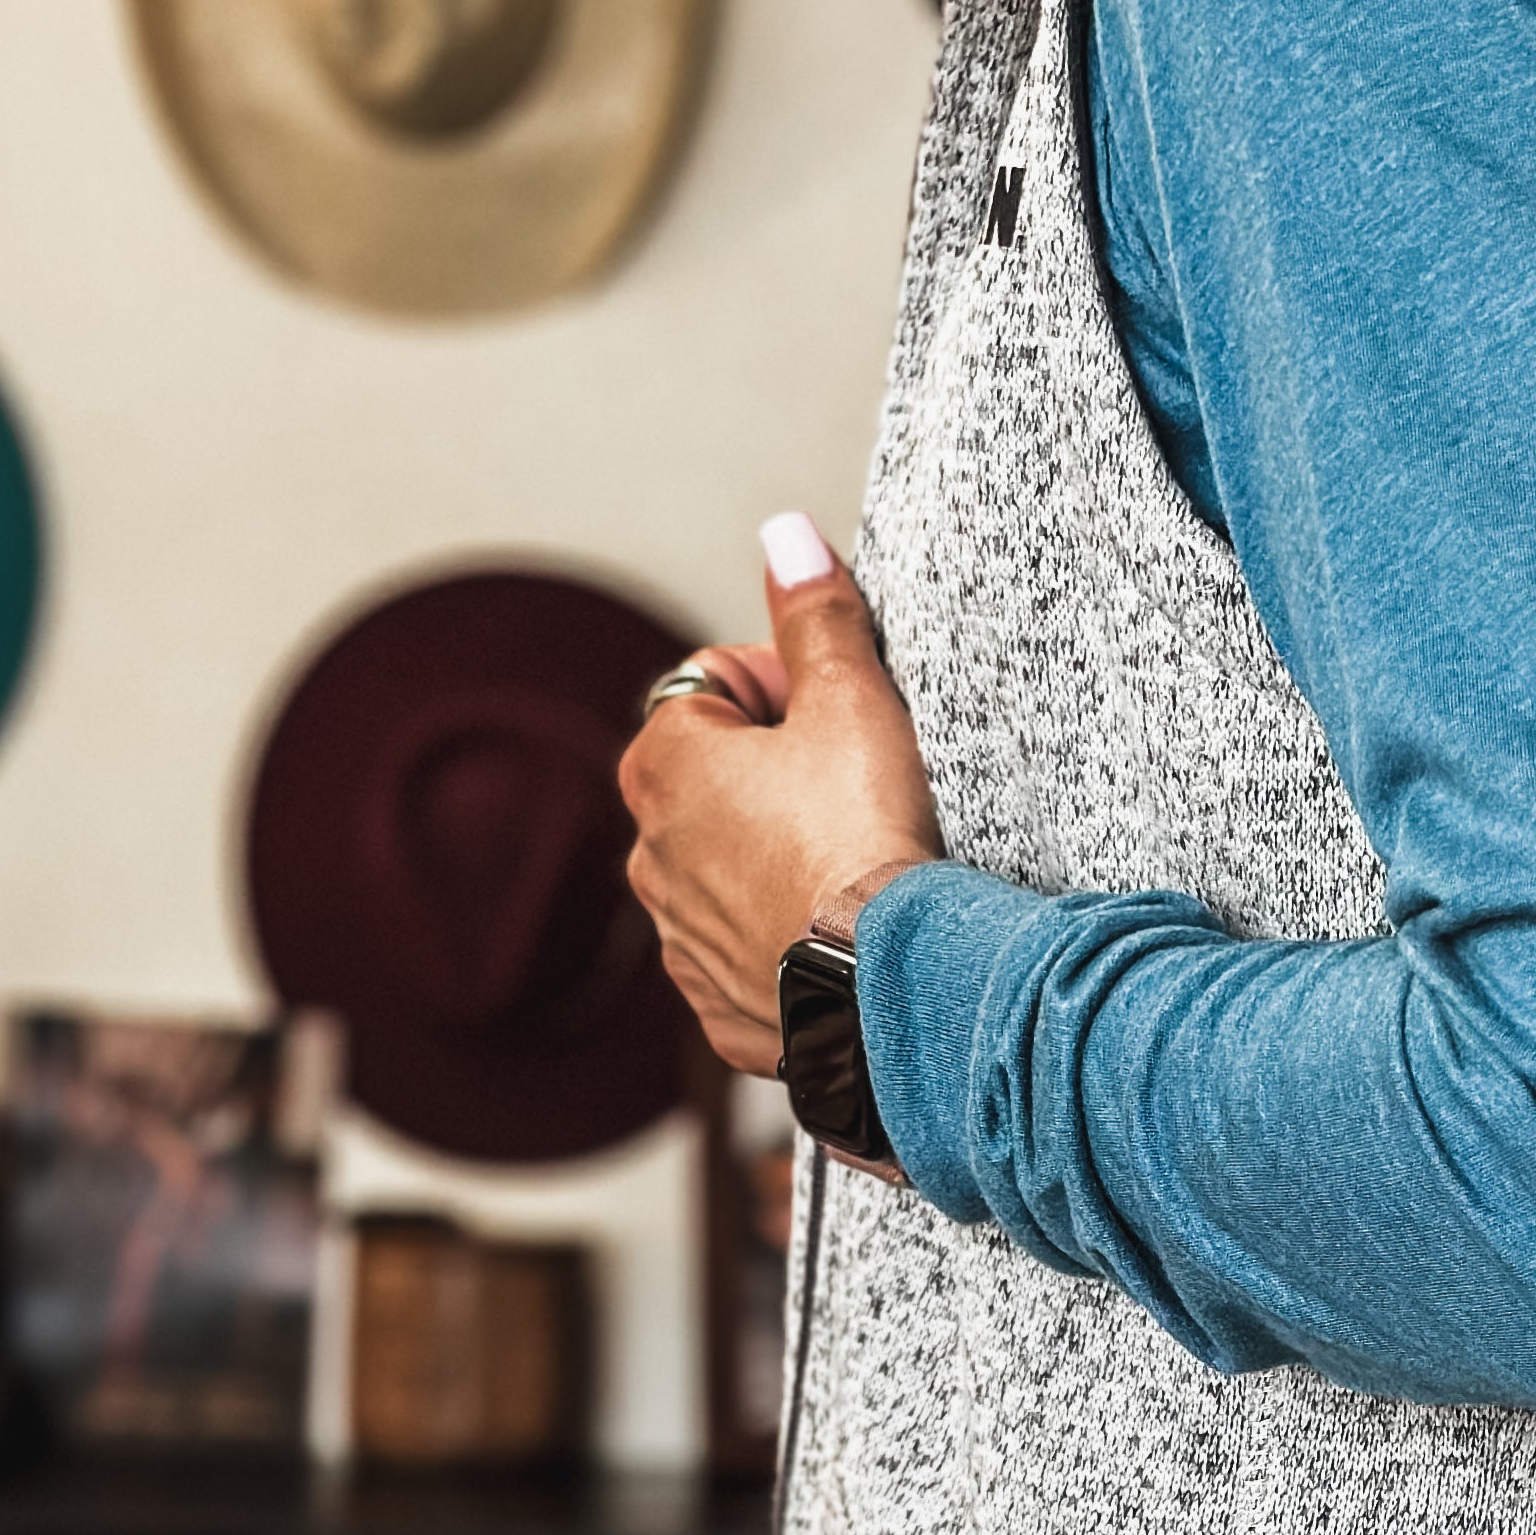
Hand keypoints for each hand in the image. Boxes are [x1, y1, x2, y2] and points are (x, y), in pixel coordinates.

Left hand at [620, 515, 944, 1076]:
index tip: (836, 716)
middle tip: (855, 789)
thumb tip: (784, 533)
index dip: (784, 687)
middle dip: (774, 772)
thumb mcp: (852, 702)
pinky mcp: (714, 1001)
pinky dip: (779, 937)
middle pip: (715, 777)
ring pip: (725, 864)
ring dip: (774, 854)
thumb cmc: (866, 840)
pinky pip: (743, 950)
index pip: (712, 683)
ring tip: (851, 866)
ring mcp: (676, 935)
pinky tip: (836, 935)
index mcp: (662, 762)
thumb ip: (814, 614)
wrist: (888, 987)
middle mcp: (647, 850)